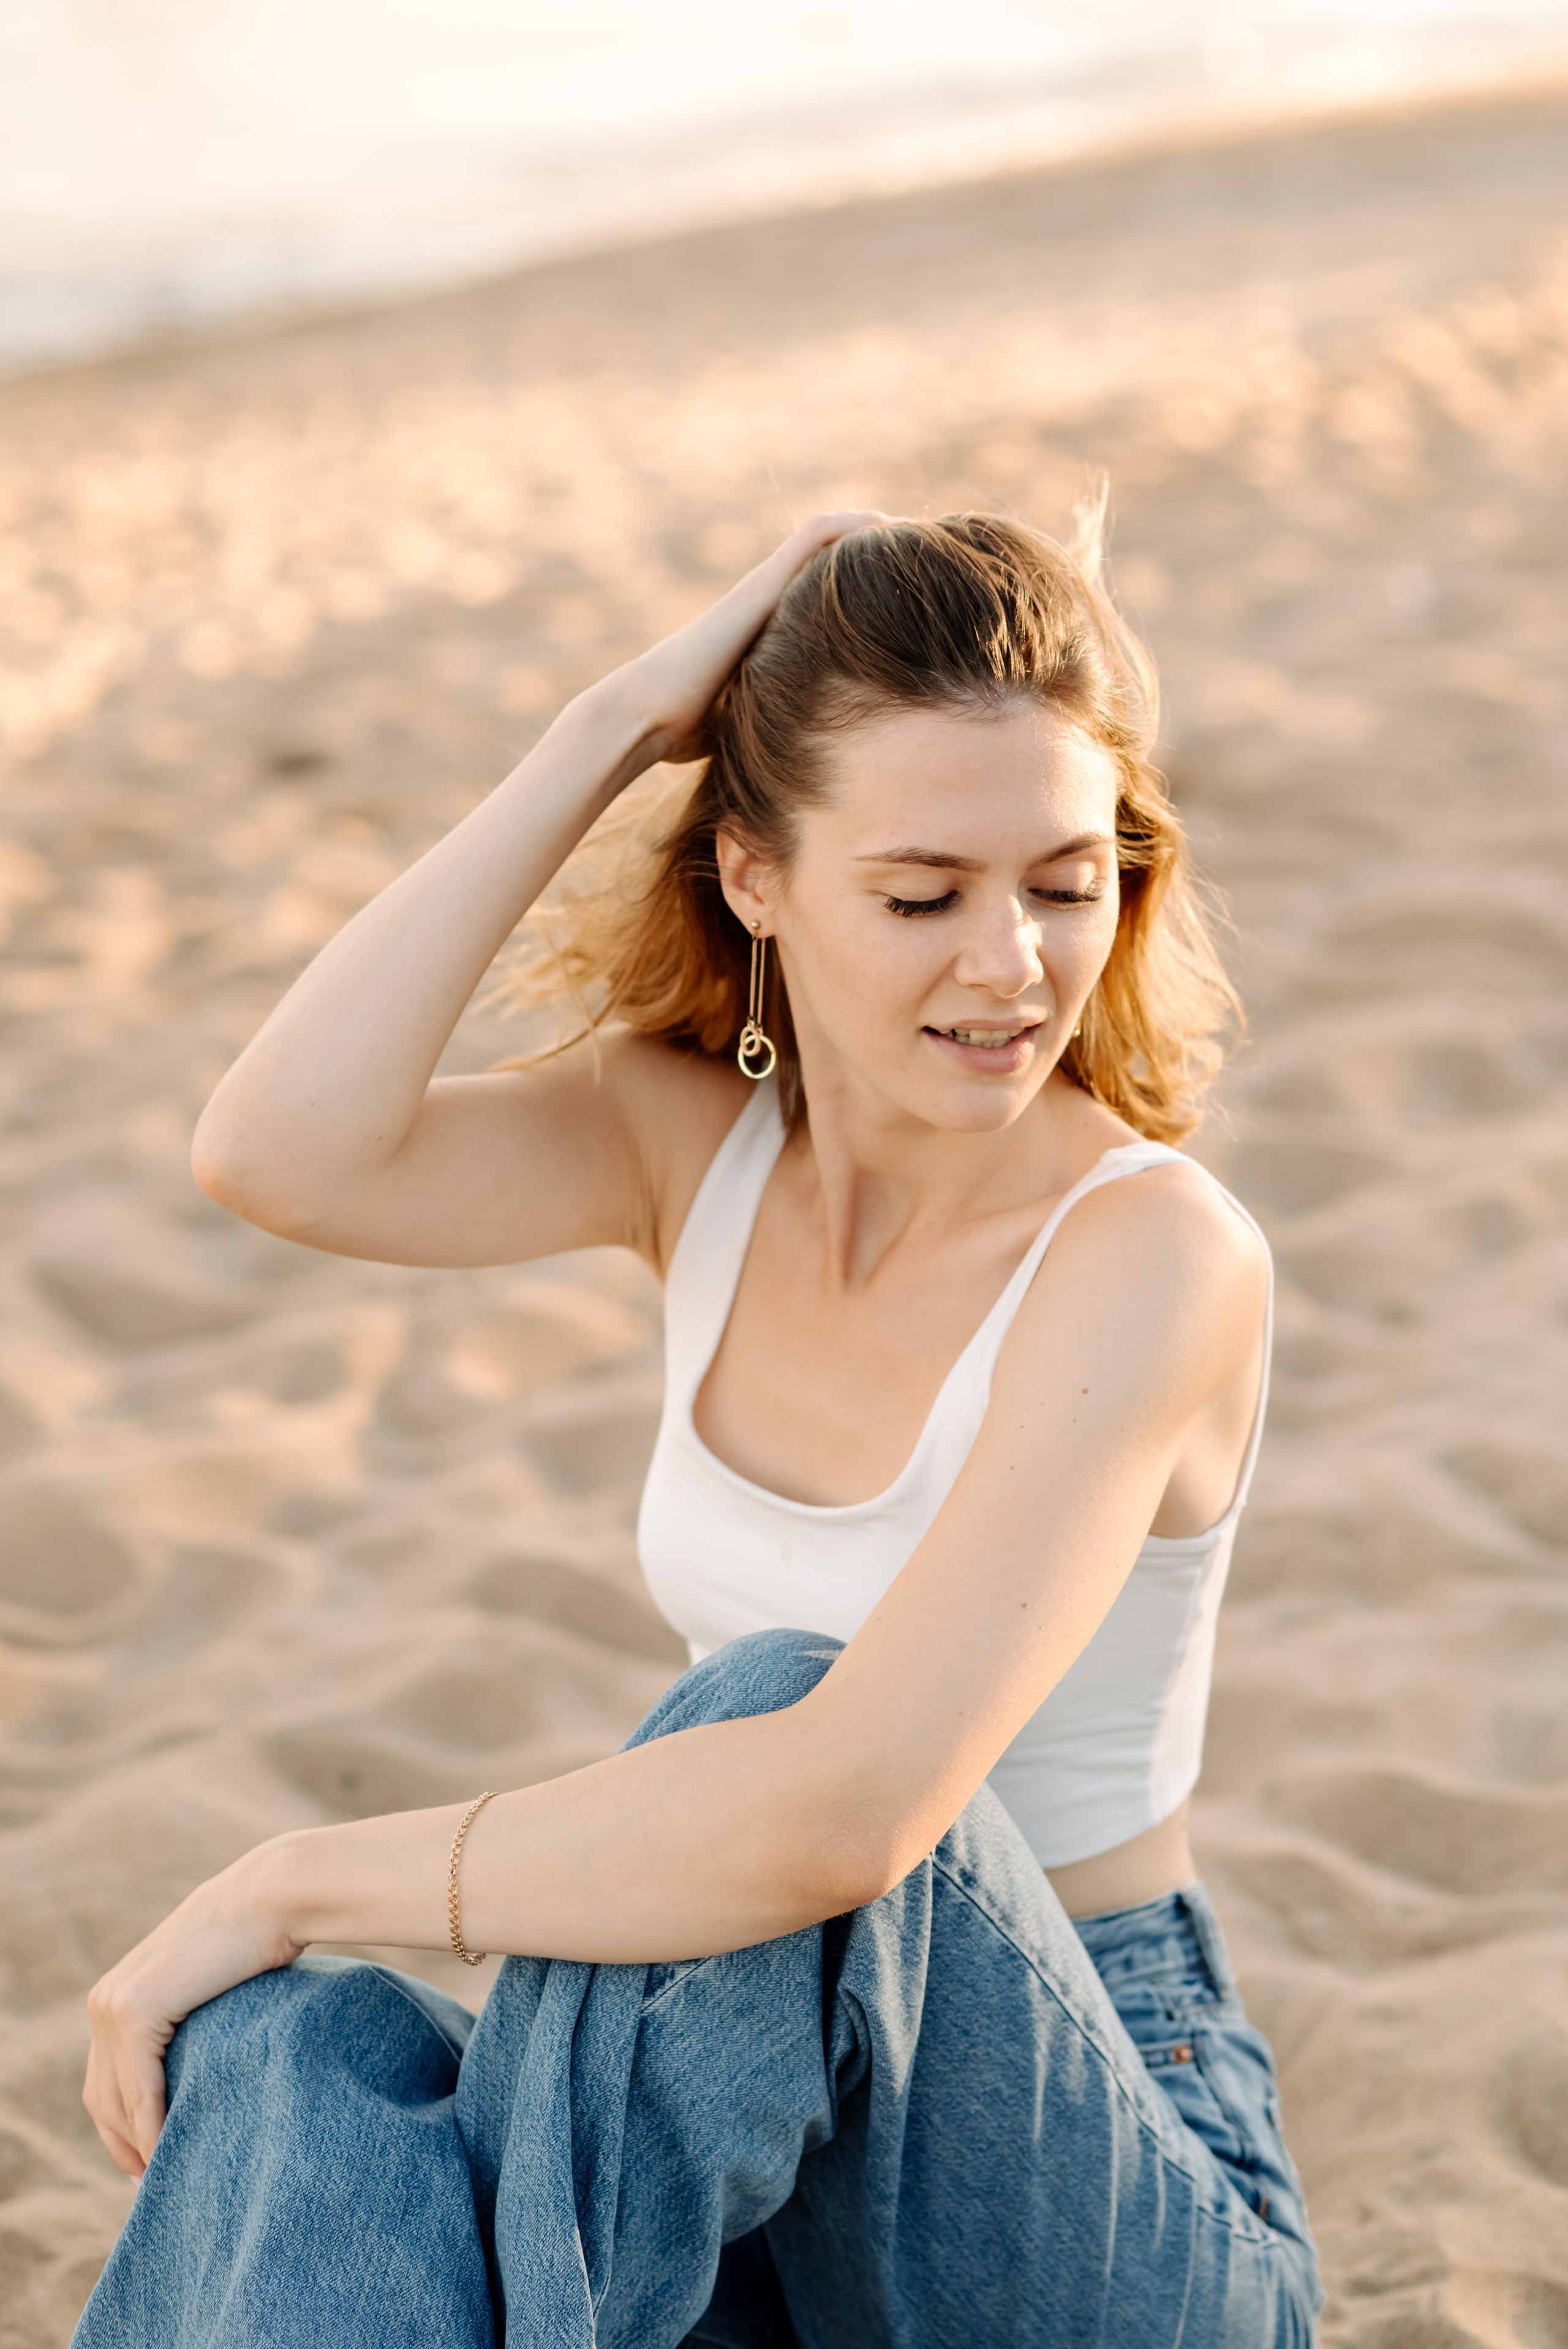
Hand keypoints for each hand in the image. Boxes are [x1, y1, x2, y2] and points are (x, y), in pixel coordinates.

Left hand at [83, 1841, 302, 2179]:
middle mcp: (104, 2000)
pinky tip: (169, 2150)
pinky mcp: (136, 2010)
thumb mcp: (206, 1986)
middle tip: (152, 2183)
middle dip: (122, 2145)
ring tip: (163, 2177)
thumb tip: (196, 2066)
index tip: (146, 2163)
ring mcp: (114, 2004)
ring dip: (136, 2145)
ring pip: (115, 2099)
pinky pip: (139, 2089)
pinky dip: (151, 2126)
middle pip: (101, 2097)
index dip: (121, 2128)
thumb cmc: (254, 1939)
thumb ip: (186, 2020)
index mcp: (115, 1994)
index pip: (105, 2079)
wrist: (268, 1898)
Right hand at [601, 509, 890, 765]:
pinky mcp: (760, 586)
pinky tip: (884, 525)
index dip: (863, 583)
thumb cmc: (684, 733)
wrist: (645, 715)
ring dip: (868, 527)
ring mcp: (762, 589)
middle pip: (827, 556)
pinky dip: (849, 525)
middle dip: (875, 550)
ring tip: (914, 532)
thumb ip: (774, 726)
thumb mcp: (748, 724)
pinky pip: (811, 537)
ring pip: (823, 535)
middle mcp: (766, 601)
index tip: (906, 593)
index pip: (820, 592)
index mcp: (767, 631)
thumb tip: (802, 769)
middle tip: (922, 555)